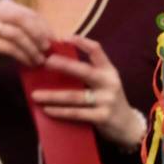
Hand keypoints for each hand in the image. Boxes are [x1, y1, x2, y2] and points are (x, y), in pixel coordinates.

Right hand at [0, 0, 53, 81]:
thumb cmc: (0, 49)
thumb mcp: (19, 38)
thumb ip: (34, 34)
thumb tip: (58, 39)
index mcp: (6, 7)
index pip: (31, 14)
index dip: (45, 27)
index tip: (56, 41)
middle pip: (23, 19)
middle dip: (39, 34)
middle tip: (48, 49)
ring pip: (17, 34)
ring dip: (32, 49)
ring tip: (40, 60)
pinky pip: (9, 47)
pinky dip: (23, 56)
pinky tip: (30, 64)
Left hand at [31, 36, 146, 149]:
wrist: (128, 125)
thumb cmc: (109, 101)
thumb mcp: (105, 84)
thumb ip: (88, 74)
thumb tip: (57, 64)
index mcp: (109, 71)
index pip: (97, 51)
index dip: (81, 42)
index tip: (64, 38)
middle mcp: (109, 83)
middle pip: (84, 71)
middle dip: (64, 65)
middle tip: (45, 62)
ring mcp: (106, 100)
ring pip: (75, 96)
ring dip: (53, 95)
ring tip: (35, 94)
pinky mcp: (102, 117)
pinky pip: (77, 113)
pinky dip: (60, 112)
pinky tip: (47, 110)